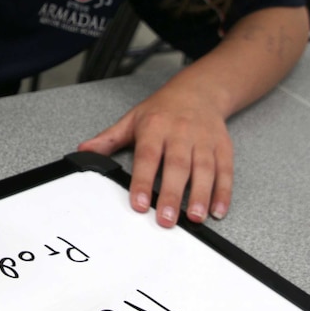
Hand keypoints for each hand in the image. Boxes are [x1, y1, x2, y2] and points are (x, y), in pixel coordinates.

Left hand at [77, 75, 233, 227]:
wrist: (198, 91)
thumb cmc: (162, 109)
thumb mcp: (132, 119)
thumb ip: (109, 139)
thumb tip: (84, 151)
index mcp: (155, 127)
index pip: (147, 156)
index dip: (143, 181)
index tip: (140, 204)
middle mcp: (180, 133)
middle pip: (177, 165)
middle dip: (173, 194)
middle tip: (167, 219)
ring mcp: (203, 139)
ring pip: (204, 168)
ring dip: (201, 195)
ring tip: (195, 218)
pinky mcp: (222, 146)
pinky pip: (225, 170)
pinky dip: (223, 192)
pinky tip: (217, 210)